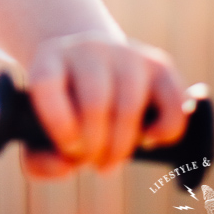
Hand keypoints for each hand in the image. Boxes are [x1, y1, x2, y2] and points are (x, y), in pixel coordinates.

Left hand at [21, 31, 187, 178]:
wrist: (92, 67)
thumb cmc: (65, 110)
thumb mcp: (40, 129)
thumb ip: (39, 160)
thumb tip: (65, 164)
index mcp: (49, 59)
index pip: (46, 84)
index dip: (58, 125)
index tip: (69, 149)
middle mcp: (87, 49)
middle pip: (94, 101)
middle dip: (95, 147)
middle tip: (94, 163)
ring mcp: (126, 53)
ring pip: (129, 105)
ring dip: (121, 147)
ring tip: (112, 161)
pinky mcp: (159, 65)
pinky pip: (173, 101)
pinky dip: (166, 130)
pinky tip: (149, 140)